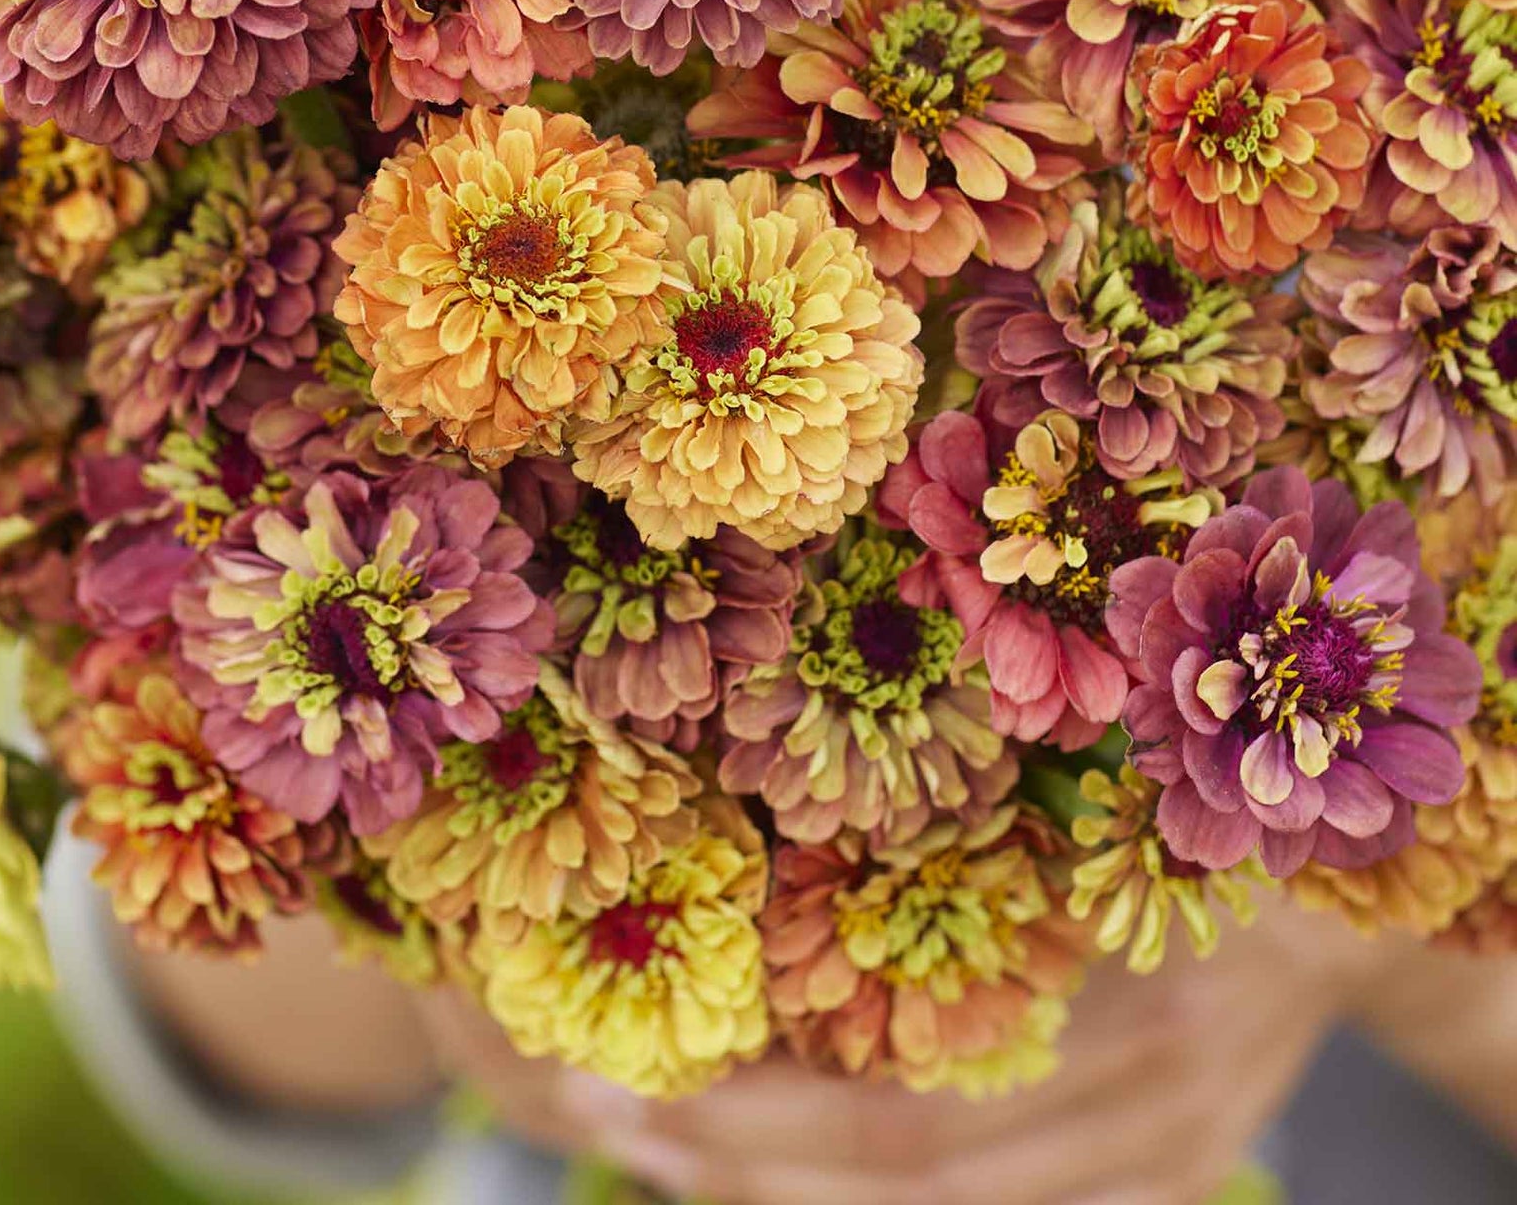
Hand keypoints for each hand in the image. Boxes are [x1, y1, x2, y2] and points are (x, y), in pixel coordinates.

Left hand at [415, 901, 1373, 1204]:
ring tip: (666, 1156)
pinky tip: (785, 1171)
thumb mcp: (1093, 801)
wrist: (1347, 895)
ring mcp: (1169, 1161)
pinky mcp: (1175, 1180)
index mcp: (1124, 1012)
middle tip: (617, 1127)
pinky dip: (889, 1202)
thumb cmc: (1189, 808)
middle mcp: (1149, 1112)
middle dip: (755, 1171)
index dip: (775, 1122)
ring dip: (797, 1196)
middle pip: (921, 1192)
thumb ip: (971, 842)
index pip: (916, 1119)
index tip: (649, 1086)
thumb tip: (783, 834)